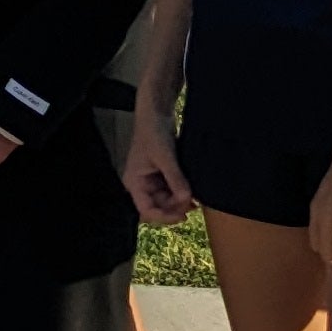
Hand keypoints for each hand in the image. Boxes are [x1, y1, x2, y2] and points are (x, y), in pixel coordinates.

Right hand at [123, 106, 193, 222]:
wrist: (156, 114)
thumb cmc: (153, 133)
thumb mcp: (165, 157)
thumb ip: (175, 179)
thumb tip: (187, 200)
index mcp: (135, 183)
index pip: (147, 210)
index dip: (164, 217)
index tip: (183, 216)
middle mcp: (142, 185)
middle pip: (159, 207)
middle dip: (176, 207)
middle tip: (194, 204)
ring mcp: (153, 180)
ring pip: (168, 200)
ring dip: (181, 201)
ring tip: (196, 198)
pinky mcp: (163, 175)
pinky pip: (173, 190)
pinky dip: (183, 192)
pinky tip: (193, 191)